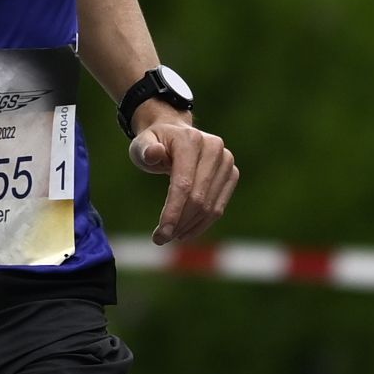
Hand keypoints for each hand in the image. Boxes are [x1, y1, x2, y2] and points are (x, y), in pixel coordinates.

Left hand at [125, 100, 237, 246]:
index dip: (173, 212)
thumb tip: (154, 153)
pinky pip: (220, 206)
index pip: (183, 184)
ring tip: (171, 236)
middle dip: (179, 223)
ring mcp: (227, 161)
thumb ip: (144, 150)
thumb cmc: (154, 143)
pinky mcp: (232, 173)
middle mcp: (214, 148)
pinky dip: (203, 223)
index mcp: (191, 140)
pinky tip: (186, 232)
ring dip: (190, 227)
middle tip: (160, 239)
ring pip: (211, 206)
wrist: (175, 134)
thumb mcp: (141, 144)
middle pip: (198, 198)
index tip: (160, 236)